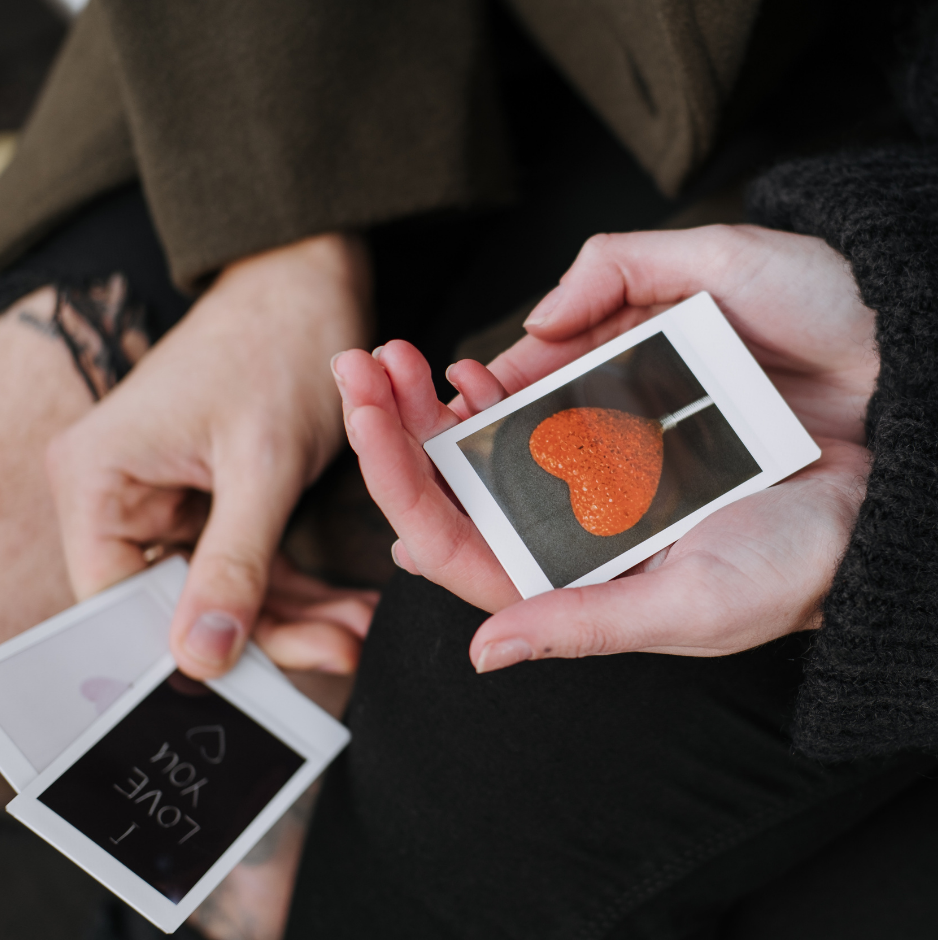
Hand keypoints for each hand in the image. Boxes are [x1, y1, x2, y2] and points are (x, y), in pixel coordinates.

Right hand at [47, 233, 371, 677]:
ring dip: (292, 611)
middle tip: (338, 649)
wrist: (308, 283)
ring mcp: (167, 497)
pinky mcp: (213, 497)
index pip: (123, 602)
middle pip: (178, 600)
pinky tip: (344, 603)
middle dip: (264, 629)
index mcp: (99, 479)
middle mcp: (119, 493)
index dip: (185, 648)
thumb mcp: (261, 464)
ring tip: (355, 627)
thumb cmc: (276, 347)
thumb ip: (233, 563)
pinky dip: (297, 582)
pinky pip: (249, 559)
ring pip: (222, 586)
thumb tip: (200, 657)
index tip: (255, 685)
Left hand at [334, 225, 876, 669]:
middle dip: (396, 425)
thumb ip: (585, 624)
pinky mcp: (621, 424)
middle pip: (452, 481)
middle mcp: (565, 524)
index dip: (397, 480)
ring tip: (399, 361)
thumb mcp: (694, 604)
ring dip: (435, 400)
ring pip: (484, 441)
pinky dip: (504, 383)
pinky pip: (543, 404)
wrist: (881, 481)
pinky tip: (479, 369)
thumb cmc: (799, 555)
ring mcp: (588, 470)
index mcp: (568, 573)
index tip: (364, 418)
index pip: (452, 537)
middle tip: (358, 368)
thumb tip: (482, 653)